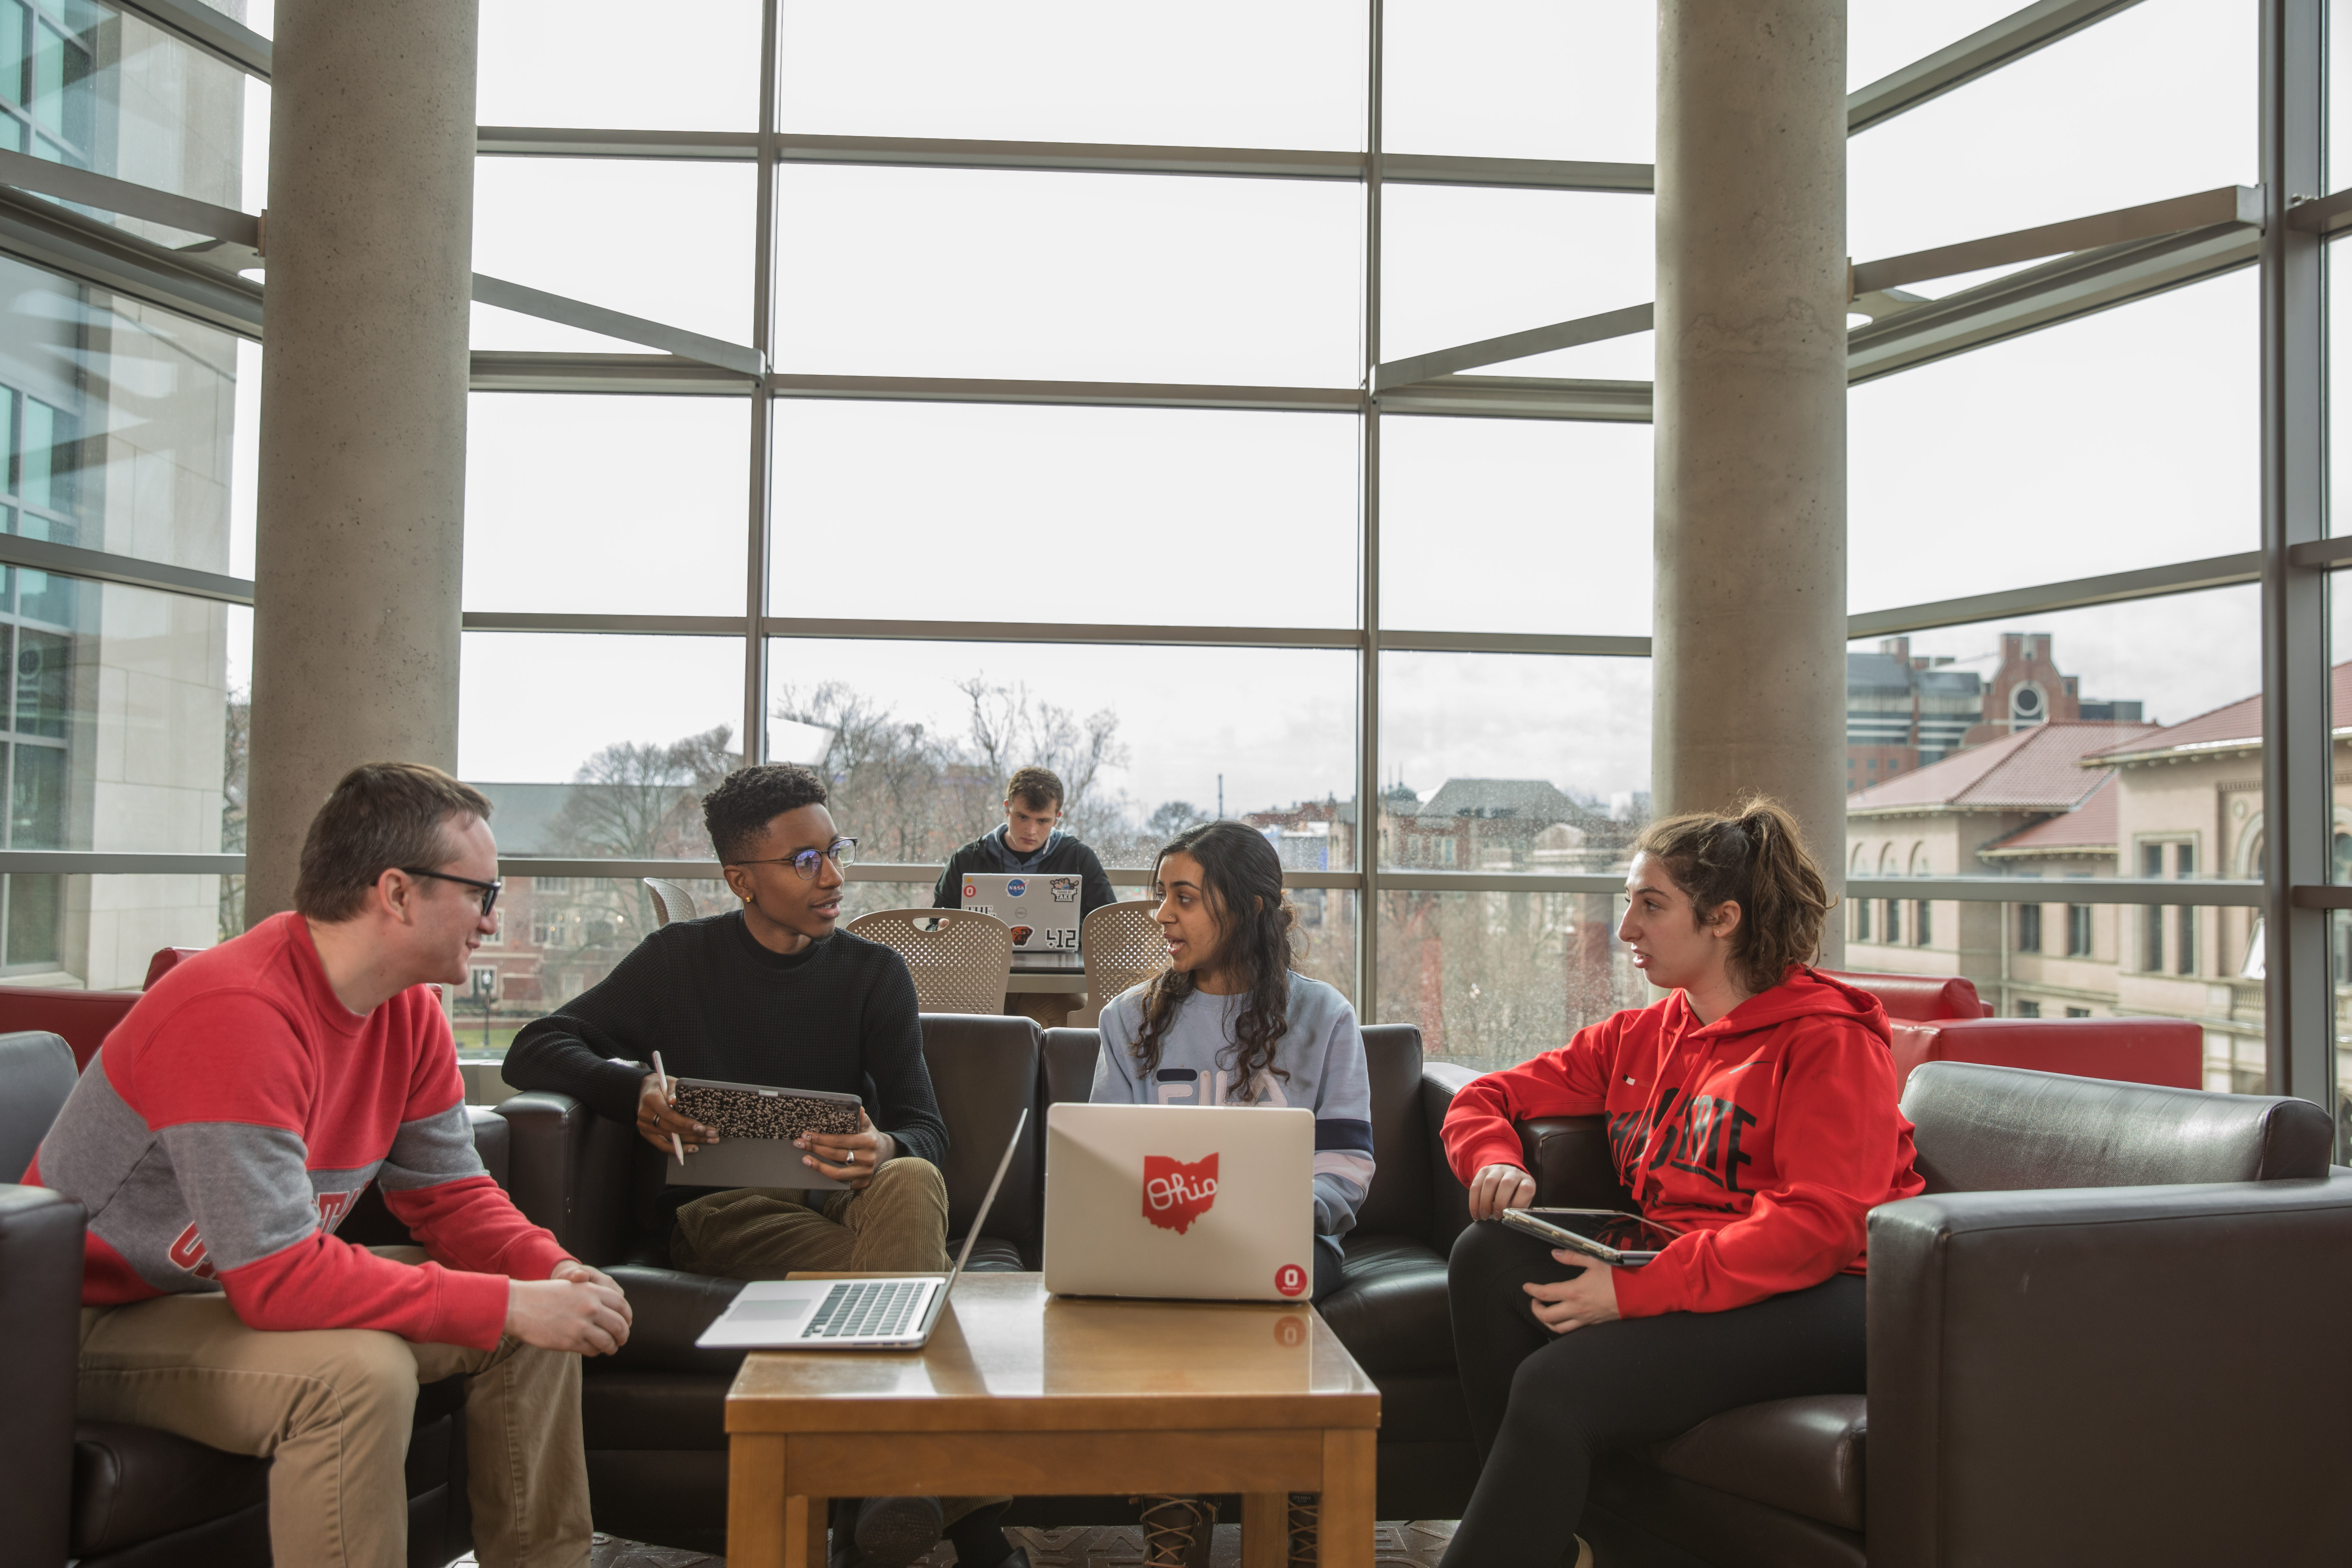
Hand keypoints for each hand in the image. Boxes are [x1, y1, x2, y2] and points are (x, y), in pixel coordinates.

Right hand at [507, 1271, 631, 1354]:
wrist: (519, 1306)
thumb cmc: (543, 1295)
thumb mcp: (572, 1287)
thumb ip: (591, 1295)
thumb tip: (610, 1310)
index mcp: (592, 1291)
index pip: (621, 1305)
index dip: (627, 1316)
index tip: (627, 1322)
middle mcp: (591, 1307)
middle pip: (620, 1325)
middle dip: (623, 1334)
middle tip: (622, 1339)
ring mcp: (581, 1325)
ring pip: (609, 1341)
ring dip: (612, 1347)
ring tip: (610, 1348)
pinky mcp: (571, 1341)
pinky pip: (592, 1350)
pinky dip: (596, 1351)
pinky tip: (593, 1350)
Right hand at [636, 1072, 716, 1156]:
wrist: (645, 1089)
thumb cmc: (662, 1085)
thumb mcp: (669, 1082)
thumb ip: (674, 1091)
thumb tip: (675, 1101)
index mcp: (650, 1099)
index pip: (669, 1114)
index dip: (685, 1123)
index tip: (700, 1127)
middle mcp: (645, 1115)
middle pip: (671, 1128)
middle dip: (693, 1133)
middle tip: (712, 1134)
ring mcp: (644, 1126)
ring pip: (670, 1138)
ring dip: (691, 1141)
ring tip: (708, 1140)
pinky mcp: (646, 1133)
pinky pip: (662, 1145)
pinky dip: (677, 1149)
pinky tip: (692, 1148)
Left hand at [798, 1109, 894, 1190]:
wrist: (886, 1153)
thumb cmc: (870, 1137)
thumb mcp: (867, 1125)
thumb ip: (861, 1118)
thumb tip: (857, 1108)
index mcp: (868, 1141)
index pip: (839, 1141)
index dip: (821, 1139)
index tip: (806, 1135)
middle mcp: (868, 1158)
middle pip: (835, 1155)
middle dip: (814, 1149)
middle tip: (800, 1144)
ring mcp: (865, 1173)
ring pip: (837, 1173)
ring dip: (818, 1165)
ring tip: (804, 1159)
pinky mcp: (862, 1183)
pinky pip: (842, 1182)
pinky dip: (828, 1177)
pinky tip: (817, 1170)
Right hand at [1467, 1162, 1536, 1220]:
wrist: (1505, 1177)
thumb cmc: (1514, 1195)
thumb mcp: (1521, 1202)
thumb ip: (1518, 1210)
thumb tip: (1511, 1219)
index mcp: (1527, 1181)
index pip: (1525, 1189)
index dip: (1518, 1203)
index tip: (1510, 1215)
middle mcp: (1513, 1173)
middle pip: (1506, 1183)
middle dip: (1499, 1203)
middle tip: (1496, 1216)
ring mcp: (1498, 1170)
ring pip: (1489, 1182)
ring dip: (1484, 1202)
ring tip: (1484, 1216)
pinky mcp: (1484, 1171)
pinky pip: (1476, 1184)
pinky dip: (1474, 1201)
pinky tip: (1475, 1212)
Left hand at [1525, 1251, 1620, 1333]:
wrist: (1639, 1294)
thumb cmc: (1618, 1277)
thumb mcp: (1594, 1261)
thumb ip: (1571, 1257)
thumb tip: (1554, 1254)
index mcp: (1573, 1291)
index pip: (1544, 1293)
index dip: (1532, 1290)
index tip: (1526, 1287)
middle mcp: (1576, 1308)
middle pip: (1546, 1317)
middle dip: (1535, 1309)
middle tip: (1534, 1301)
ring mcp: (1585, 1319)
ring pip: (1558, 1328)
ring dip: (1547, 1321)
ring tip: (1545, 1312)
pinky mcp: (1593, 1324)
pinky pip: (1573, 1330)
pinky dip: (1563, 1326)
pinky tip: (1564, 1319)